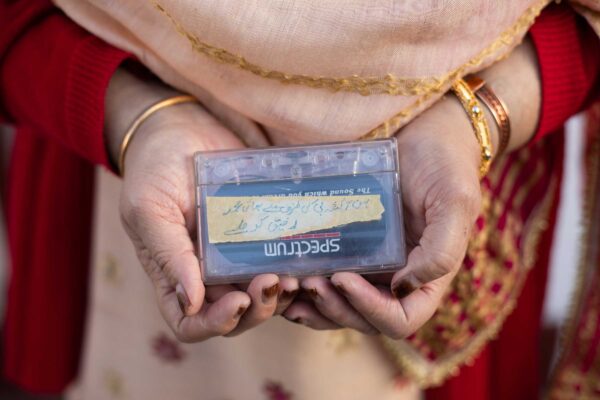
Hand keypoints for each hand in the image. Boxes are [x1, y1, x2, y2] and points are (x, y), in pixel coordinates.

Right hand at [105, 69, 298, 341]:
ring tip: (295, 275)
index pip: (191, 323)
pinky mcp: (261, 234)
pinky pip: (280, 261)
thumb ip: (167, 254)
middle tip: (273, 282)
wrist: (184, 124)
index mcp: (173, 274)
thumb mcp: (148, 207)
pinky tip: (308, 260)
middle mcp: (207, 273)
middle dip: (257, 309)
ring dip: (281, 294)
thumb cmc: (155, 166)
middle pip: (236, 316)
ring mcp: (237, 255)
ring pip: (263, 295)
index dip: (214, 324)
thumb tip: (191, 302)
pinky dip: (294, 269)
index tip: (236, 302)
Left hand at [284, 96, 482, 337]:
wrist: (424, 130)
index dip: (370, 310)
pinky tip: (285, 276)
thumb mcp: (453, 202)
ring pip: (341, 305)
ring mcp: (372, 263)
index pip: (401, 318)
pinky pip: (328, 277)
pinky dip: (307, 286)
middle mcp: (398, 277)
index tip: (344, 278)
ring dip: (315, 304)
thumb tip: (402, 288)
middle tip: (308, 282)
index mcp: (428, 276)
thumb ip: (440, 250)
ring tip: (290, 283)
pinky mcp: (350, 245)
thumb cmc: (445, 164)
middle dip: (335, 307)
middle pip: (364, 318)